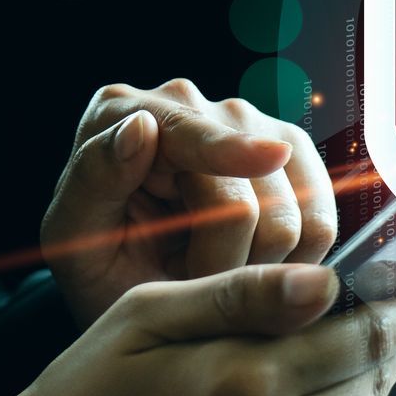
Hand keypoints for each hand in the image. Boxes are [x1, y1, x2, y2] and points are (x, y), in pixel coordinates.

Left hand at [40, 80, 338, 326]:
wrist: (134, 291)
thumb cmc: (98, 265)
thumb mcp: (72, 236)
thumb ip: (94, 179)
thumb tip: (140, 126)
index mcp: (124, 111)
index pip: (190, 132)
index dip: (229, 149)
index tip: (270, 157)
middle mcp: (191, 104)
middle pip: (248, 188)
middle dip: (222, 256)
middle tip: (184, 276)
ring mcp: (249, 124)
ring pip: (294, 211)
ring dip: (257, 264)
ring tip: (212, 269)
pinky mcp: (293, 157)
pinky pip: (323, 219)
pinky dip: (293, 260)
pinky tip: (251, 264)